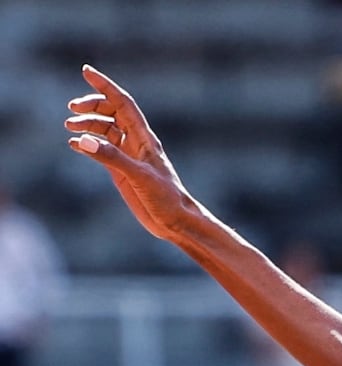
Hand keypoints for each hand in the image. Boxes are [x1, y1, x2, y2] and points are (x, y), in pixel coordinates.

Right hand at [64, 65, 198, 242]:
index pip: (123, 104)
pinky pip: (101, 150)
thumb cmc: (167, 199)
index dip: (105, 86)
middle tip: (71, 109)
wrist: (176, 221)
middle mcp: (136, 143)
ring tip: (68, 127)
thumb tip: (83, 140)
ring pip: (105, 130)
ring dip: (87, 124)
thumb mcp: (139, 177)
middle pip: (111, 113)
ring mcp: (128, 156)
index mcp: (144, 139)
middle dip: (91, 106)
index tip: (86, 71)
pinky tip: (74, 144)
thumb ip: (111, 158)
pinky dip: (87, 144)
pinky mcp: (122, 171)